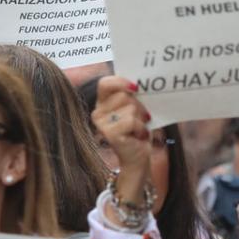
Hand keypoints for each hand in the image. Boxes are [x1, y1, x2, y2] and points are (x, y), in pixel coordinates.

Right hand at [92, 76, 152, 218]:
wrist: (138, 157)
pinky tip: (138, 136)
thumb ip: (133, 97)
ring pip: (130, 108)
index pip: (105, 83)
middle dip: (139, 105)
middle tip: (140, 118)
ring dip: (141, 119)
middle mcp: (98, 112)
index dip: (120, 81)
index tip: (135, 88)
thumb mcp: (136, 109)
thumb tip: (139, 84)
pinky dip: (140, 128)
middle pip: (124, 95)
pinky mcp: (109, 134)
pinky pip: (131, 121)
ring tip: (138, 129)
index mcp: (103, 103)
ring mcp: (101, 124)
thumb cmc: (138, 131)